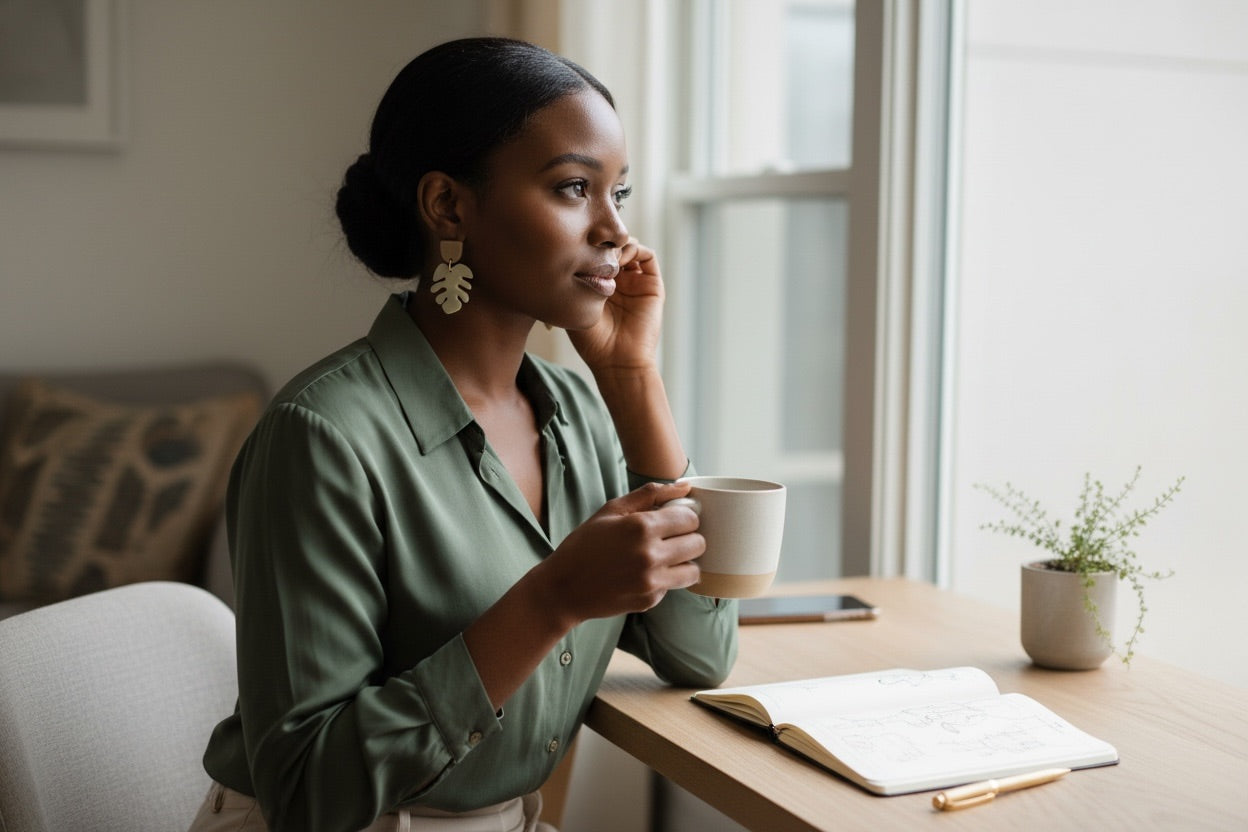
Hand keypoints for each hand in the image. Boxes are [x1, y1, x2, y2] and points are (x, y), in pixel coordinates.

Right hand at [537, 481, 703, 624]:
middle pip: (698, 544)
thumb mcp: (611, 510)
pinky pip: (673, 586)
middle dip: (689, 538)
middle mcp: (650, 555)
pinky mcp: (650, 601)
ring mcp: (651, 581)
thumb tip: (683, 486)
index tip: (675, 520)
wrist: (563, 588)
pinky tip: (645, 574)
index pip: (691, 519)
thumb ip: (649, 494)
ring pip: (694, 570)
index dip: (686, 517)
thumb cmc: (585, 544)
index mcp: (641, 527)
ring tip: (666, 558)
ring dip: (684, 562)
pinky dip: (666, 580)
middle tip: (672, 538)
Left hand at [567, 239, 663, 374]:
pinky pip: (647, 256)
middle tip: (593, 247)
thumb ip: (576, 281)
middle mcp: (619, 282)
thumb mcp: (575, 305)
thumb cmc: (592, 341)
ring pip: (630, 248)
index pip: (595, 254)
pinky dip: (635, 249)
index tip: (577, 248)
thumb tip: (575, 251)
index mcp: (599, 285)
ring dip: (619, 244)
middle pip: (613, 247)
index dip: (588, 247)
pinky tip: (621, 258)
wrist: (617, 360)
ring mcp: (636, 282)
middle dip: (604, 242)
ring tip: (607, 254)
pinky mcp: (652, 286)